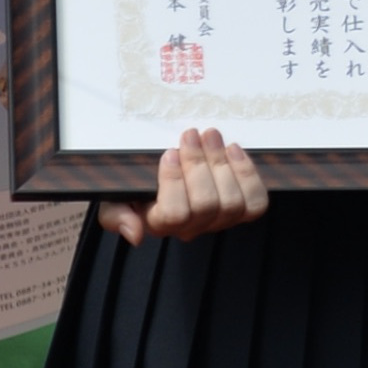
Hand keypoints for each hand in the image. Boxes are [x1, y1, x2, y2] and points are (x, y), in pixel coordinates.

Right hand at [97, 124, 265, 246]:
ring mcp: (218, 220)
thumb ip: (115, 216)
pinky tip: (234, 150)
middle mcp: (191, 228)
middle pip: (207, 205)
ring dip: (223, 164)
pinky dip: (247, 174)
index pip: (174, 214)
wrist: (156, 175)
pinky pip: (255, 202)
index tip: (169, 153)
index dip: (175, 182)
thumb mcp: (112, 198)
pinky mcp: (242, 210)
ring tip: (211, 135)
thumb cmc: (131, 186)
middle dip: (200, 164)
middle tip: (192, 134)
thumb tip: (135, 234)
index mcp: (158, 224)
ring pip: (233, 203)